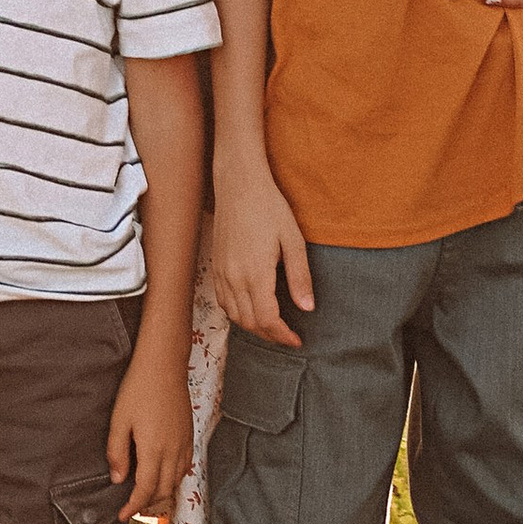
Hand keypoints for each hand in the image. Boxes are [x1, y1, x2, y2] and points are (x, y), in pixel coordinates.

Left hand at [107, 356, 192, 518]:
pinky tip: (163, 475)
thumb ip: (117, 453)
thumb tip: (118, 479)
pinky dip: (173, 479)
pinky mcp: (190, 435)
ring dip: (161, 494)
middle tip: (131, 508)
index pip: (145, 490)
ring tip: (145, 497)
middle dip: (147, 505)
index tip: (122, 516)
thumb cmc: (138, 388)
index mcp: (154, 450)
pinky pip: (185, 467)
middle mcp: (173, 451)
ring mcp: (184, 443)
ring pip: (176, 481)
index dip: (133, 507)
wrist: (164, 364)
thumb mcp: (119, 420)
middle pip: (163, 491)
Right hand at [211, 167, 312, 346]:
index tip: (297, 340)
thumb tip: (307, 308)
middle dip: (270, 335)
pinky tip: (251, 309)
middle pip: (250, 322)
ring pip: (234, 315)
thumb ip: (300, 276)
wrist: (238, 183)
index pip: (267, 319)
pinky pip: (223, 301)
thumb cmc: (269, 206)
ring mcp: (221, 272)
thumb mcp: (293, 239)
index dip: (282, 335)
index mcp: (255, 273)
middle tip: (289, 336)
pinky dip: (237, 313)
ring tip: (273, 326)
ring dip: (253, 327)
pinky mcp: (215, 265)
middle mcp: (234, 277)